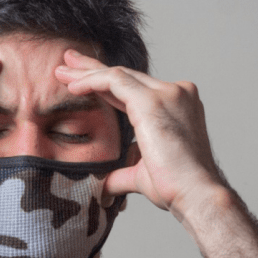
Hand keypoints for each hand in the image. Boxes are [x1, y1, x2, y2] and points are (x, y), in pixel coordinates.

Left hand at [55, 49, 226, 221]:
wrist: (196, 195)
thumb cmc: (176, 189)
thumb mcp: (142, 175)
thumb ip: (121, 174)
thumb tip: (102, 187)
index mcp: (176, 106)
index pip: (134, 89)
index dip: (105, 83)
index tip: (81, 81)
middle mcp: (175, 93)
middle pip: (126, 76)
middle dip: (93, 69)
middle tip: (67, 62)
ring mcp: (167, 93)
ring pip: (118, 75)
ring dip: (87, 73)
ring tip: (61, 71)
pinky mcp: (153, 101)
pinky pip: (115, 81)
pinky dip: (92, 81)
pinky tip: (74, 87)